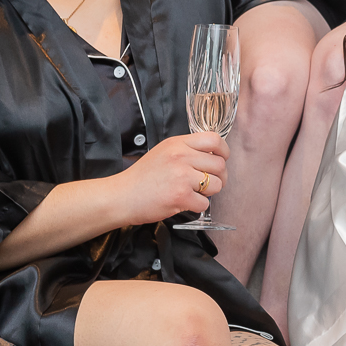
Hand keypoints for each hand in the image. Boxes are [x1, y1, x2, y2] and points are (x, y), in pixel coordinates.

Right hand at [109, 132, 227, 225]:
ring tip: (193, 192)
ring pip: (216, 184)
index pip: (214, 139)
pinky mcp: (181, 196)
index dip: (224, 151)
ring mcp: (182, 176)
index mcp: (177, 143)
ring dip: (209, 192)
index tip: (222, 159)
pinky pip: (205, 203)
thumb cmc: (142, 178)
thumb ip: (186, 150)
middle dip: (219, 177)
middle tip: (209, 183)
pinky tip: (183, 202)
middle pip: (219, 164)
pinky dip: (197, 206)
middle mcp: (181, 156)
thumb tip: (213, 156)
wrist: (121, 196)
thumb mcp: (163, 152)